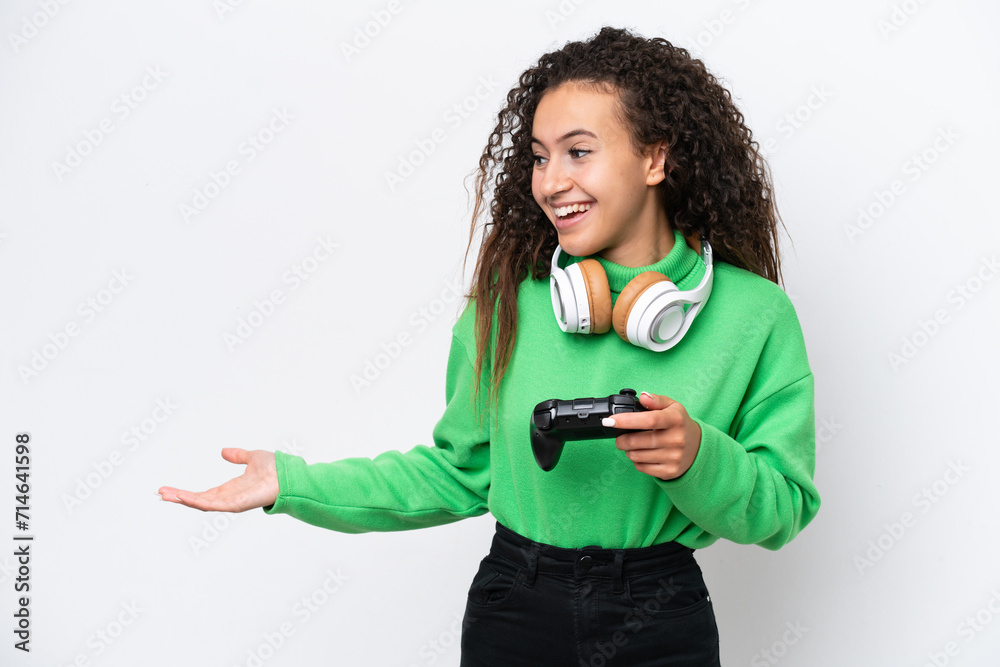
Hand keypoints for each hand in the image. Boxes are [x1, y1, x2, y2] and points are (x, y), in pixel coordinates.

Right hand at [157, 448, 278, 511]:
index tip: (168, 489)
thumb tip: (224, 451)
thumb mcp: (251, 457)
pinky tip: (183, 497)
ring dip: (183, 499)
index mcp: (230, 489)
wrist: (288, 474)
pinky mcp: (236, 504)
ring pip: (202, 504)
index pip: (203, 493)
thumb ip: (238, 456)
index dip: (186, 492)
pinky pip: (213, 505)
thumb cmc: (276, 469)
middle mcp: (229, 498)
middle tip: (160, 493)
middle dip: (178, 497)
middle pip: (198, 500)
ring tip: (166, 495)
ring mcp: (231, 502)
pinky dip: (197, 501)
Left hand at [603, 391, 701, 480]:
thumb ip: (656, 400)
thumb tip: (643, 397)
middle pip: (637, 441)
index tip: (611, 420)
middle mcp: (676, 439)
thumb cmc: (679, 424)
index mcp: (675, 420)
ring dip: (628, 451)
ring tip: (632, 445)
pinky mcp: (670, 471)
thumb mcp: (672, 406)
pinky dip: (636, 461)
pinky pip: (642, 468)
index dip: (627, 420)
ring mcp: (674, 457)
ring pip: (636, 456)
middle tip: (620, 437)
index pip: (649, 420)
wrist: (697, 447)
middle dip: (621, 439)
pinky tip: (642, 455)